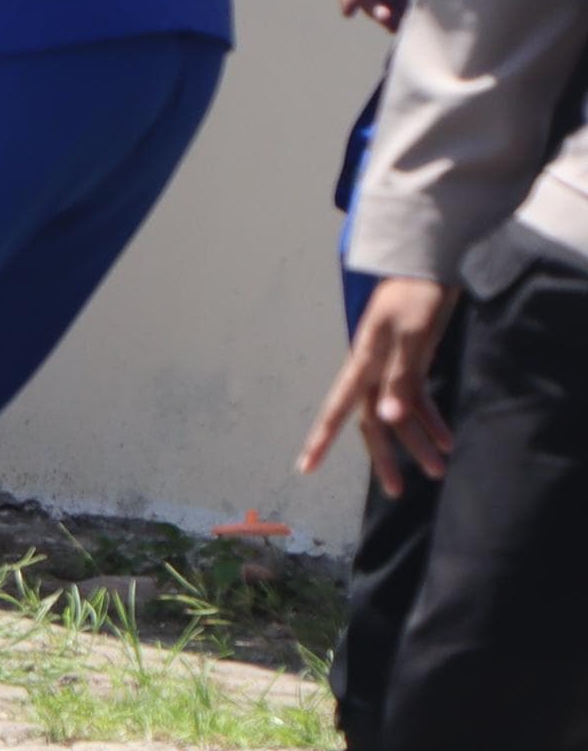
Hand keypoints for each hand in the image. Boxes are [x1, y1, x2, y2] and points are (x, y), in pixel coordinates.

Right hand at [300, 273, 458, 488]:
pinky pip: (419, 399)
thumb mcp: (413, 332)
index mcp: (365, 363)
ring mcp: (394, 367)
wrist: (434, 259)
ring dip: (419, 443)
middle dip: (388, 458)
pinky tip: (446, 438)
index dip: (321, 439)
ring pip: (402, 415)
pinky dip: (432, 419)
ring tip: (439, 469)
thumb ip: (401, 377)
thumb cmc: (419, 291)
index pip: (339, 409)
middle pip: (375, 423)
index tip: (304, 468)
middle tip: (398, 490)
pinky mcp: (414, 361)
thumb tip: (388, 420)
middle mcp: (375, 371)